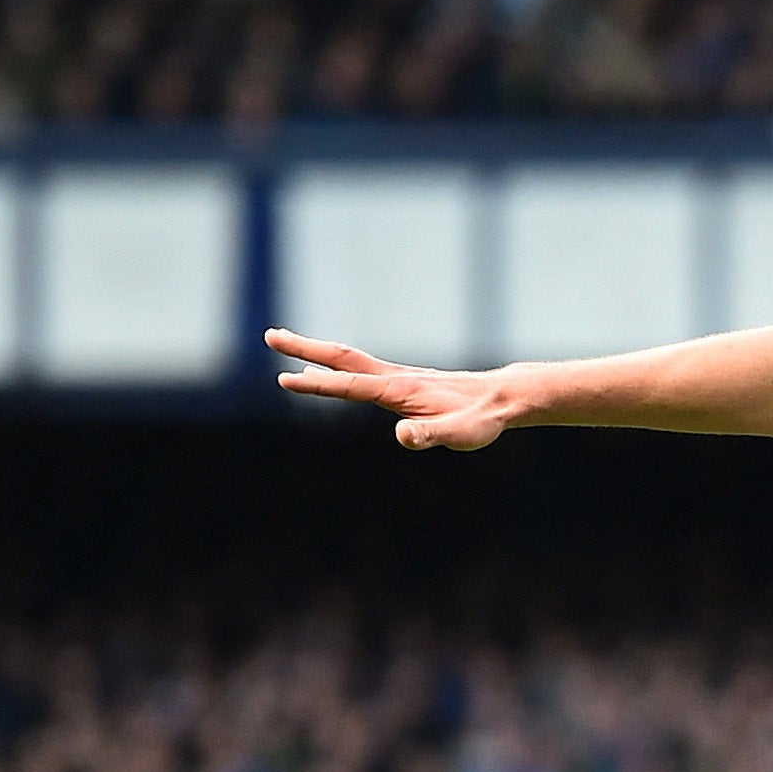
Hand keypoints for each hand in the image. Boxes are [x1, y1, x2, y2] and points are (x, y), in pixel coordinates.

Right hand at [266, 329, 524, 449]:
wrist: (503, 398)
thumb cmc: (481, 420)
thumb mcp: (459, 435)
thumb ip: (431, 435)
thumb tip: (404, 436)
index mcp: (398, 390)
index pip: (349, 385)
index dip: (317, 385)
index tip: (283, 379)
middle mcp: (394, 378)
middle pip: (342, 358)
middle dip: (304, 348)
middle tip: (269, 336)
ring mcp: (400, 377)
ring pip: (351, 360)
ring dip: (317, 354)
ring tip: (286, 346)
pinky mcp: (407, 382)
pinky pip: (364, 370)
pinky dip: (339, 367)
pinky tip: (331, 374)